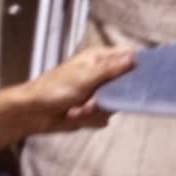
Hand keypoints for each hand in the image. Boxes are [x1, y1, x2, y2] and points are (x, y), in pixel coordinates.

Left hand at [5, 42, 136, 136]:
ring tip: (78, 109)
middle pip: (125, 85)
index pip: (127, 56)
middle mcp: (100, 74)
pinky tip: (75, 115)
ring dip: (96, 110)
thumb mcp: (85, 77)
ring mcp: (97, 93)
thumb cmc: (54, 89)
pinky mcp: (92, 109)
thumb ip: (111, 69)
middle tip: (93, 101)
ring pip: (114, 104)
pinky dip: (89, 119)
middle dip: (109, 97)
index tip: (141, 78)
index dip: (136, 66)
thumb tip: (134, 59)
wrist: (34, 113)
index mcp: (98, 58)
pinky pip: (104, 116)